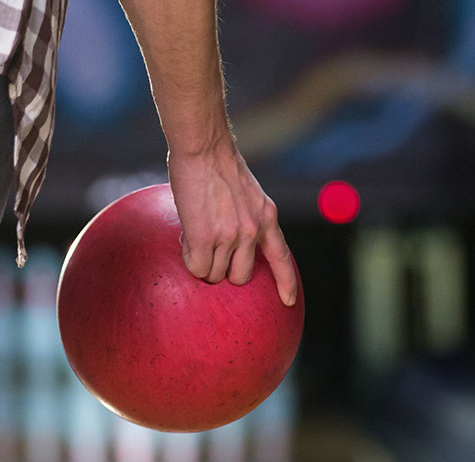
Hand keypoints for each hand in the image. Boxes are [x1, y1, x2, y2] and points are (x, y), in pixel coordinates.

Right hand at [168, 139, 298, 305]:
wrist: (203, 147)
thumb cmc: (217, 165)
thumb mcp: (249, 194)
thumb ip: (248, 218)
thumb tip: (233, 245)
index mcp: (267, 218)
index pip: (281, 257)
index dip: (285, 282)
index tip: (287, 301)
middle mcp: (252, 230)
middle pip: (240, 277)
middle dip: (224, 270)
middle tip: (210, 249)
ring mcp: (229, 236)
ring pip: (214, 274)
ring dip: (202, 262)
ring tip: (196, 233)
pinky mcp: (205, 238)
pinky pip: (197, 268)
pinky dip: (189, 259)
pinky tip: (187, 238)